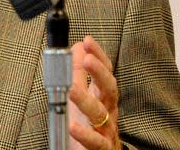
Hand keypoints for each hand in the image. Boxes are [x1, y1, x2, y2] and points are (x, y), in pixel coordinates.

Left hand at [68, 35, 120, 149]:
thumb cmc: (89, 125)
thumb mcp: (82, 96)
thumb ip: (78, 73)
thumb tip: (77, 47)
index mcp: (102, 97)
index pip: (105, 72)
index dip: (98, 56)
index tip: (87, 40)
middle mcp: (108, 111)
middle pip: (108, 89)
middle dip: (99, 73)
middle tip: (86, 59)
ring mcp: (106, 130)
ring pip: (99, 114)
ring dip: (85, 100)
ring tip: (71, 90)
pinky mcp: (102, 148)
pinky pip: (95, 142)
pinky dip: (85, 134)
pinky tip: (72, 126)